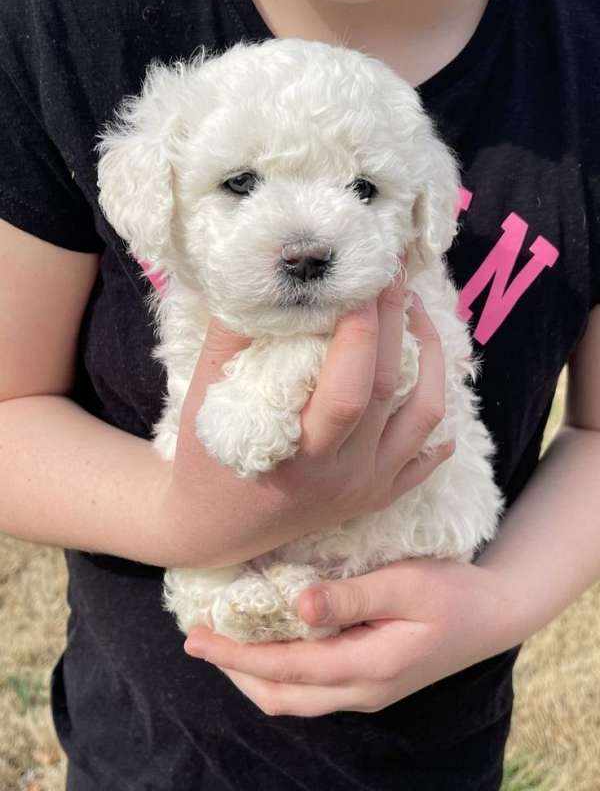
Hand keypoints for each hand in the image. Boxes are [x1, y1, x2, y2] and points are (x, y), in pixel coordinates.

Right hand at [160, 280, 452, 568]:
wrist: (214, 529)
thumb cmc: (205, 460)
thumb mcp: (204, 401)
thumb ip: (231, 341)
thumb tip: (261, 281)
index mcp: (298, 456)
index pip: (347, 388)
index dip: (361, 329)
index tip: (361, 279)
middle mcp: (343, 475)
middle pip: (387, 390)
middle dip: (394, 324)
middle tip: (392, 275)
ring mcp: (367, 487)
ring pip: (425, 418)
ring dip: (430, 360)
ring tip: (416, 315)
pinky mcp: (378, 495)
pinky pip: (427, 457)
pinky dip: (439, 418)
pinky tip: (429, 379)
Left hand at [183, 559, 519, 715]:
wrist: (492, 616)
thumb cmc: (452, 593)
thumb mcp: (406, 585)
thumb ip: (352, 596)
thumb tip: (298, 604)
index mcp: (370, 667)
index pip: (287, 668)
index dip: (237, 655)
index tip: (198, 636)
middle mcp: (361, 691)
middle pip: (281, 696)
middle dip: (234, 670)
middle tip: (198, 638)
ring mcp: (365, 691)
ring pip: (293, 698)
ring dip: (252, 672)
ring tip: (223, 641)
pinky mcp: (367, 681)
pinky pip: (309, 688)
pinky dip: (277, 669)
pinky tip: (267, 640)